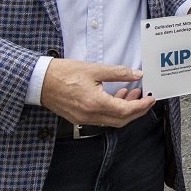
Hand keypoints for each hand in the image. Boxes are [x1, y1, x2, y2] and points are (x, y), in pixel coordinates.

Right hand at [40, 58, 154, 126]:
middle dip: (137, 111)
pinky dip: (112, 110)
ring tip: (132, 93)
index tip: (151, 99)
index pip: (125, 111)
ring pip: (112, 120)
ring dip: (125, 110)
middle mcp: (89, 115)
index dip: (141, 106)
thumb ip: (118, 73)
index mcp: (95, 103)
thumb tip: (136, 74)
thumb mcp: (94, 69)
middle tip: (146, 99)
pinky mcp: (78, 118)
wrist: (39, 81)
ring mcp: (83, 119)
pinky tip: (116, 96)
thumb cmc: (63, 73)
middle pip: (121, 120)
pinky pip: (101, 118)